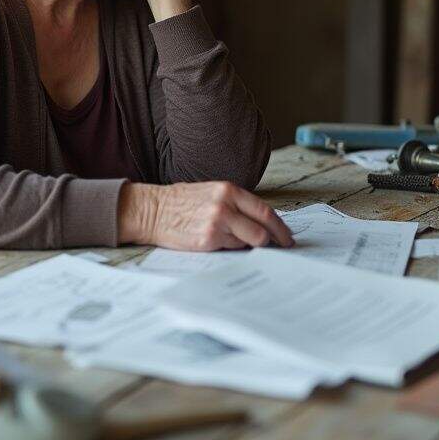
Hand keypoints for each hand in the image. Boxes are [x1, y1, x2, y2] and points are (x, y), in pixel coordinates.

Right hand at [117, 181, 294, 250]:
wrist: (152, 210)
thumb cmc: (181, 202)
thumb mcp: (212, 192)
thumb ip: (236, 204)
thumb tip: (262, 223)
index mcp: (228, 190)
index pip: (265, 211)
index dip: (280, 226)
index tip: (287, 236)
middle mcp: (225, 205)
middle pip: (263, 228)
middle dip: (276, 240)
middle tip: (283, 247)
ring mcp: (217, 223)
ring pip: (248, 241)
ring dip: (247, 244)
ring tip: (234, 240)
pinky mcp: (207, 240)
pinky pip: (230, 249)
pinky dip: (230, 248)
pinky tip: (218, 243)